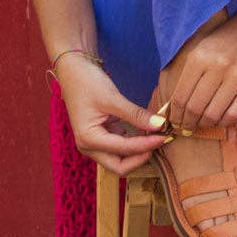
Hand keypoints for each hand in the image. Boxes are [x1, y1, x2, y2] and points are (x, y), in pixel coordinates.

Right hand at [54, 58, 167, 176]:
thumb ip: (136, 115)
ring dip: (139, 151)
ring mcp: (96, 143)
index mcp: (88, 140)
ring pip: (121, 159)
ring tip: (157, 136)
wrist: (72, 70)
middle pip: (120, 166)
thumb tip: (159, 124)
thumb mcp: (113, 98)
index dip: (146, 145)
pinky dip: (135, 142)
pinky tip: (147, 131)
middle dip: (141, 157)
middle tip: (160, 141)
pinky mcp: (102, 136)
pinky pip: (121, 147)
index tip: (164, 136)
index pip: (124, 150)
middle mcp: (90, 147)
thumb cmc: (86, 82)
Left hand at [159, 15, 236, 132]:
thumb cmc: (225, 41)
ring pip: (213, 114)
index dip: (175, 115)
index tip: (174, 122)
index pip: (180, 97)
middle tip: (187, 128)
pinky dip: (223, 122)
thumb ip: (186, 76)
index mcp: (199, 58)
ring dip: (204, 125)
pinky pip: (233, 115)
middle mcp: (217, 66)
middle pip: (195, 108)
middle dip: (187, 123)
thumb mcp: (200, 50)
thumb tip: (172, 108)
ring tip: (202, 124)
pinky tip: (220, 118)